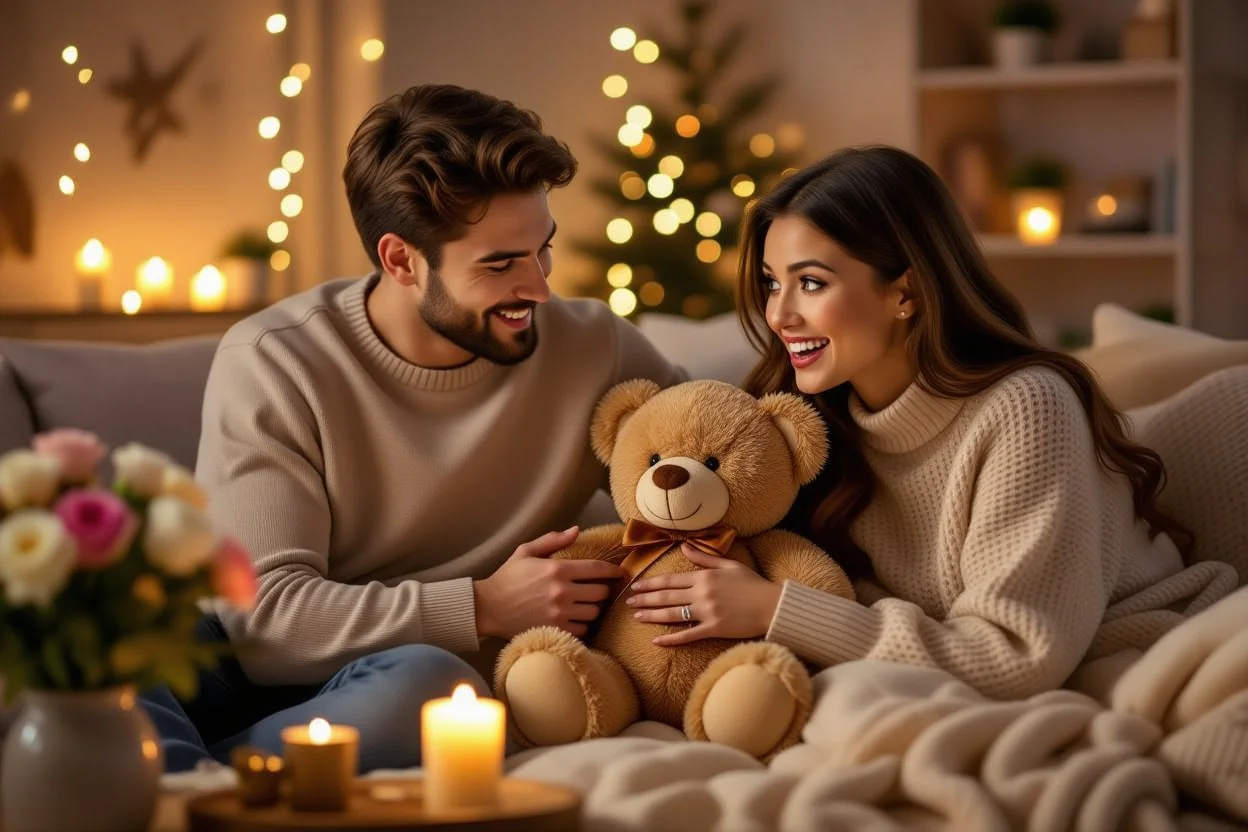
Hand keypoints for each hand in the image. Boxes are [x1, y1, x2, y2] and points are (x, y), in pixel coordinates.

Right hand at [473, 526, 626, 639]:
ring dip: (591, 608)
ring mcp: (559, 613)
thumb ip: (553, 540)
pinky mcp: (555, 630)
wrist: (488, 608)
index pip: (597, 568)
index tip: (619, 572)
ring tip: (582, 605)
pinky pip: (583, 630)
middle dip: (600, 590)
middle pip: (601, 592)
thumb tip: (576, 530)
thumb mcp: (526, 552)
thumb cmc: (507, 578)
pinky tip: (573, 619)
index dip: (613, 570)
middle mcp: (562, 591)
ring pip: (594, 612)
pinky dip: (582, 625)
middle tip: (593, 590)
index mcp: (557, 569)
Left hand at [626, 544, 782, 645]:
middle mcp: (701, 593)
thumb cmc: (753, 584)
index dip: (651, 583)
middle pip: (666, 596)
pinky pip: (687, 635)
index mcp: (704, 576)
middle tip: (628, 602)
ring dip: (651, 616)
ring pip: (671, 614)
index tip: (636, 585)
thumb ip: (704, 557)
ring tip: (636, 616)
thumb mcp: (728, 565)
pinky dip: (671, 639)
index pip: (670, 579)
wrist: (773, 605)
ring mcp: (706, 612)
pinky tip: (657, 641)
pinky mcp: (714, 629)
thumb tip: (684, 546)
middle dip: (645, 599)